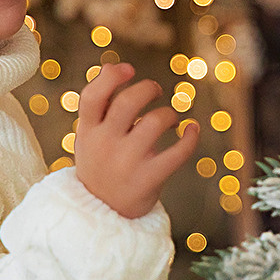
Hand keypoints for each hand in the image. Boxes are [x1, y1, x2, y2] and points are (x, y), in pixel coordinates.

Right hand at [73, 61, 199, 219]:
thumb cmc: (100, 163)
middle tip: (156, 90)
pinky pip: (177, 152)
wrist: (101, 213)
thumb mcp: (90, 136)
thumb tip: (112, 66)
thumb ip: (99, 104)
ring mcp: (126, 163)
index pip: (91, 96)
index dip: (111, 77)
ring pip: (155, 122)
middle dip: (147, 88)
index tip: (129, 69)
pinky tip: (192, 129)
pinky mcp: (148, 180)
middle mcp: (104, 145)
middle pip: (128, 102)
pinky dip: (190, 137)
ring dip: (169, 114)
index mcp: (87, 132)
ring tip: (171, 119)